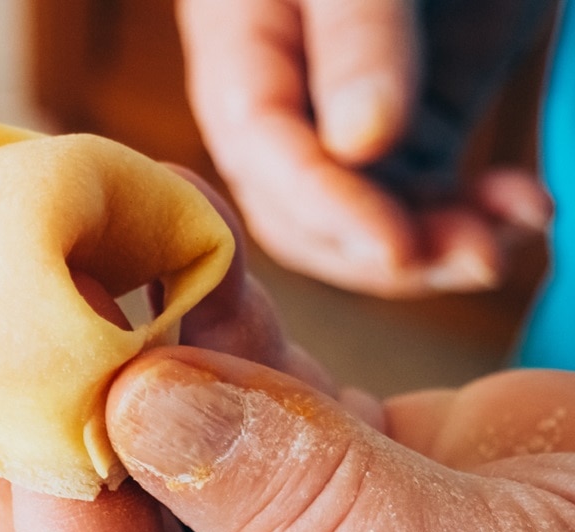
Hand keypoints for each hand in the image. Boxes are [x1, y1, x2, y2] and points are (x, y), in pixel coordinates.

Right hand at [176, 0, 554, 296]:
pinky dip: (478, 212)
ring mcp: (352, 122)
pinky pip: (431, 195)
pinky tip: (527, 206)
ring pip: (375, 221)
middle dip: (389, 250)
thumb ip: (357, 35)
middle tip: (475, 255)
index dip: (328, 211)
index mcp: (244, 58)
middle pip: (310, 216)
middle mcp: (288, 108)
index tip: (399, 247)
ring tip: (518, 230)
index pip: (268, 157)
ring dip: (444, 243)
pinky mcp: (416, 124)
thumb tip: (363, 141)